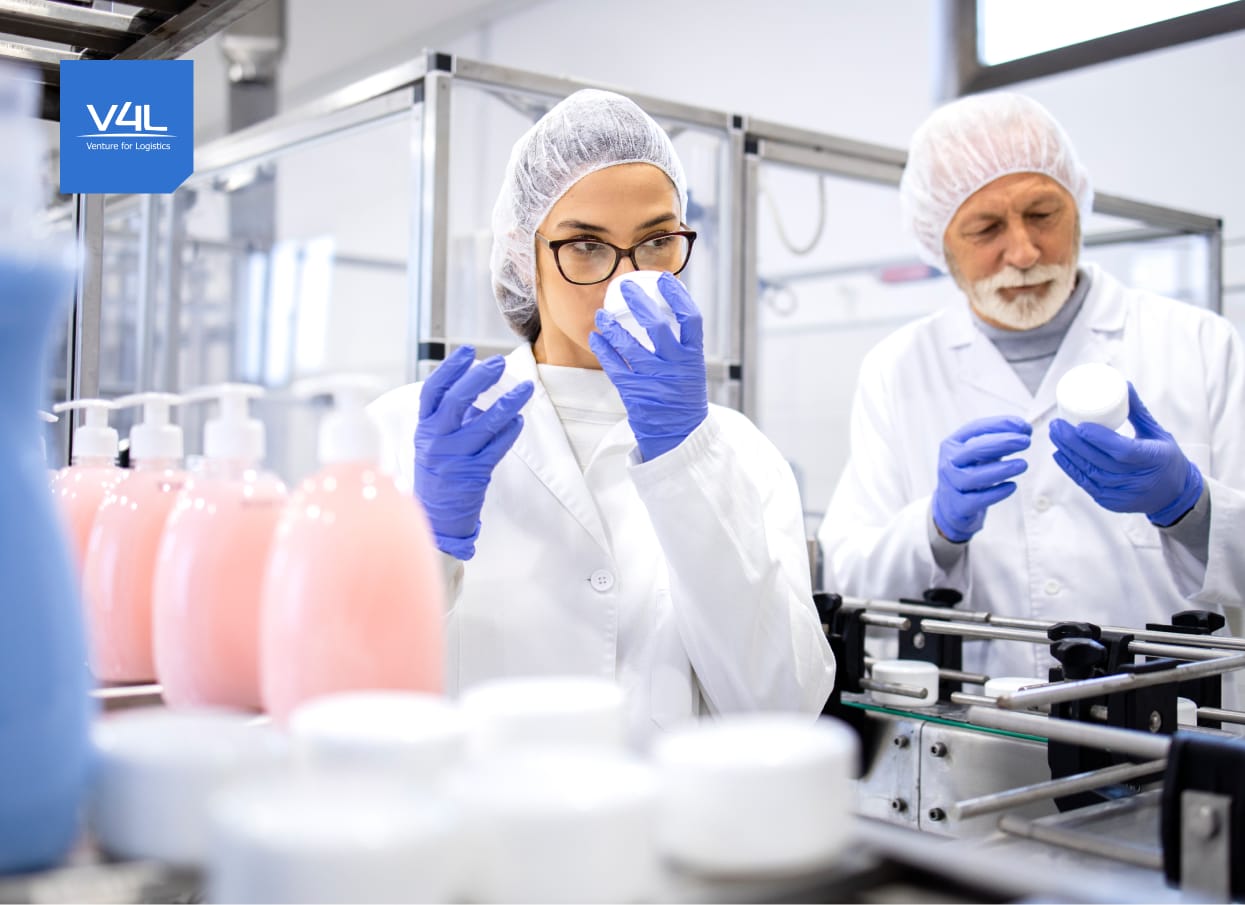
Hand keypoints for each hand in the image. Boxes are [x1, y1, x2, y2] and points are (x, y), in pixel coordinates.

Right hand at [414, 346, 533, 558]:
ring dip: (507, 403)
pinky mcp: (473, 473)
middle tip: (498, 363)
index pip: (433, 391)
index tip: (467, 352)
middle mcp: (436, 440)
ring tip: (525, 389)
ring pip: (483, 423)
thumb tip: (473, 384)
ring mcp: (454, 457)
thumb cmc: (437, 473)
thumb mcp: (432, 442)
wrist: (436, 517)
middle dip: (479, 378)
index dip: (449, 369)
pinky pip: (496, 447)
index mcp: (424, 428)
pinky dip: (509, 432)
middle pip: (457, 401)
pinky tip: (518, 420)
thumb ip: (449, 416)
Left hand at [588, 271, 707, 461]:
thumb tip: (664, 308)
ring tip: (601, 315)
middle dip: (637, 301)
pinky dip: (602, 349)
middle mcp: (675, 366)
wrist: (679, 434)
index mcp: (693, 356)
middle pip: (656, 325)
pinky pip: (613, 365)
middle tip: (624, 286)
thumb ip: (681, 343)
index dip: (677, 295)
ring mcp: (653, 379)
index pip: (691, 318)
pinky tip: (596, 338)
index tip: (664, 279)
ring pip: (628, 344)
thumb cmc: (683, 395)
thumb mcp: (691, 368)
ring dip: (611, 326)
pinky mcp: (634, 392)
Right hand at [933, 416, 1031, 542]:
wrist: (951, 505)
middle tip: (1025, 441)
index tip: (1023, 426)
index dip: (1000, 425)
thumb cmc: (969, 473)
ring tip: (1023, 464)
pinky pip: (978, 499)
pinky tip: (1012, 486)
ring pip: (973, 476)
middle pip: (973, 450)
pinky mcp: (958, 506)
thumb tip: (1024, 429)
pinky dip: (996, 492)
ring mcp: (951, 485)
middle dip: (1002, 443)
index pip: (975, 428)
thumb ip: (998, 440)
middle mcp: (949, 462)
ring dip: (1001, 469)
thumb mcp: (978, 453)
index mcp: (953, 444)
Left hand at [1049, 382, 1201, 525]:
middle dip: (1073, 442)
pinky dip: (1071, 469)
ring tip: (1055, 435)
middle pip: (1099, 461)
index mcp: (1154, 459)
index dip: (1099, 439)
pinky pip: (1087, 485)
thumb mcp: (1157, 433)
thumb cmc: (1165, 458)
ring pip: (1090, 473)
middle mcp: (1138, 480)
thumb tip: (1122, 384)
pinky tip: (1059, 454)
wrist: (1174, 494)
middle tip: (1057, 424)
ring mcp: (1124, 494)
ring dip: (1068, 454)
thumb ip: (1137, 411)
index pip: (1123, 450)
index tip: (1080, 425)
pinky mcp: (1112, 503)